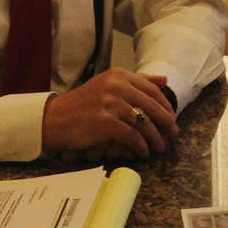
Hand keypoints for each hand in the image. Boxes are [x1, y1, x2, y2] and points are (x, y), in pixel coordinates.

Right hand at [42, 68, 178, 158]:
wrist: (55, 119)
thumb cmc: (83, 104)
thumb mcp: (108, 85)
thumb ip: (137, 81)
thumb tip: (165, 79)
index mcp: (119, 75)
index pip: (151, 89)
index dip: (165, 105)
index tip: (171, 117)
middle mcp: (116, 86)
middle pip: (152, 105)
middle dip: (166, 122)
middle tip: (173, 133)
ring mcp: (110, 103)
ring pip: (144, 122)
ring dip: (155, 138)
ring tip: (159, 147)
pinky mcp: (105, 122)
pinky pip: (132, 136)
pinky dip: (140, 146)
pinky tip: (142, 152)